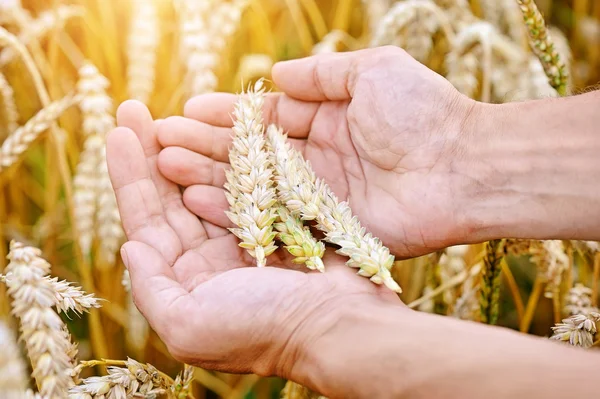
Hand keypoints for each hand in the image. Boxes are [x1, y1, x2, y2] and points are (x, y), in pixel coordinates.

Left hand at [107, 101, 401, 375]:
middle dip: (151, 154)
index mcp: (185, 283)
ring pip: (207, 185)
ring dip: (187, 150)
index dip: (129, 178)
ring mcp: (244, 238)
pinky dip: (230, 160)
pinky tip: (216, 133)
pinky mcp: (277, 222)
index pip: (147, 223)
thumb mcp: (188, 326)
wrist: (336, 325)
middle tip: (133, 108)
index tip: (117, 134)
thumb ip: (152, 290)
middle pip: (172, 199)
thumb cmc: (261, 330)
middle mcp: (210, 259)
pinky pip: (246, 185)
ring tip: (169, 114)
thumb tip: (130, 248)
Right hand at [156, 46, 479, 257]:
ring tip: (166, 167)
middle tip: (159, 142)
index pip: (262, 119)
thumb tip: (274, 76)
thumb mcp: (374, 72)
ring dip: (209, 176)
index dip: (223, 115)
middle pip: (250, 154)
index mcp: (325, 121)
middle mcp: (315, 160)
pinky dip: (235, 211)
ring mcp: (317, 196)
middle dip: (204, 145)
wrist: (464, 168)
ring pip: (253, 187)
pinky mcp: (324, 228)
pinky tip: (197, 201)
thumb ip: (323, 75)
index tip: (183, 111)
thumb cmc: (423, 113)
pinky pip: (271, 219)